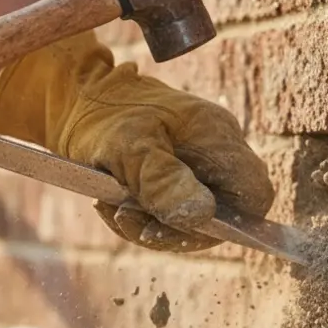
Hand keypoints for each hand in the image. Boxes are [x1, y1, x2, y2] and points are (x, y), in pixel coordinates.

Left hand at [0, 32, 274, 252]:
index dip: (233, 224)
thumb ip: (163, 180)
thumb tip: (201, 216)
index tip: (181, 228)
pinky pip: (174, 209)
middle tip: (125, 217)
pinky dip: (144, 216)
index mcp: (216, 135)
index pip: (255, 194)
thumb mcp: (126, 148)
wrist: (72, 99)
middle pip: (223, 214)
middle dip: (174, 228)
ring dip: (153, 225)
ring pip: (195, 216)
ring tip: (112, 207)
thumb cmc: (100, 117)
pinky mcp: (179, 170)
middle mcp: (216, 147)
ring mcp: (199, 159)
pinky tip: (114, 204)